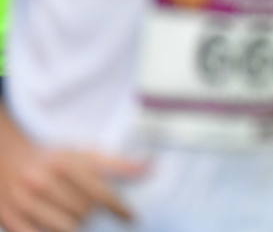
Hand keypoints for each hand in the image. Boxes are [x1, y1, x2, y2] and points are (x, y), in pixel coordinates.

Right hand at [0, 144, 142, 231]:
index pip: (100, 193)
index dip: (120, 208)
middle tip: (93, 212)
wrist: (8, 160)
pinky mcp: (9, 219)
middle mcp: (42, 182)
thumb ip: (117, 163)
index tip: (133, 217)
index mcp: (64, 164)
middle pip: (83, 213)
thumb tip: (151, 167)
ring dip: (76, 226)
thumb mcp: (84, 154)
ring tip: (76, 218)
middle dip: (93, 215)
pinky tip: (60, 227)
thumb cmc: (55, 160)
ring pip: (64, 228)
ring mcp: (23, 202)